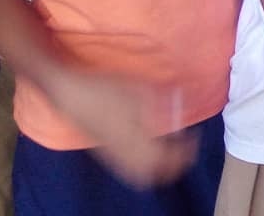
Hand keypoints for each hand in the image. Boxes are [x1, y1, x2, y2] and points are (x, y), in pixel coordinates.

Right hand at [48, 68, 196, 187]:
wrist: (69, 93)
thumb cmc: (104, 89)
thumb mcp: (139, 89)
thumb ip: (163, 99)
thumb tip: (182, 102)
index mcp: (134, 139)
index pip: (165, 159)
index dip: (184, 152)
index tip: (193, 137)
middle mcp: (123, 152)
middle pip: (152, 174)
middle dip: (172, 166)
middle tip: (184, 149)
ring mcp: (111, 154)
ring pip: (138, 173)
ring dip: (157, 166)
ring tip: (169, 149)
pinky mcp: (104, 150)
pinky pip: (127, 167)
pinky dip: (143, 163)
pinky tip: (149, 145)